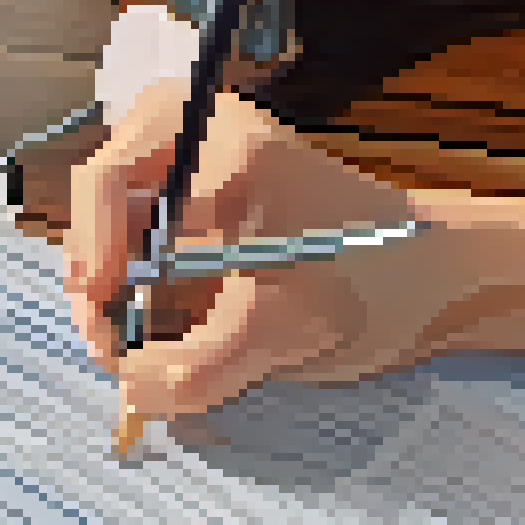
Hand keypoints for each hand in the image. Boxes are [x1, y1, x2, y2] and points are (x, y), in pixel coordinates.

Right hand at [63, 71, 469, 420]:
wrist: (433, 279)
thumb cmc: (367, 288)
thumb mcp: (277, 334)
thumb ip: (193, 369)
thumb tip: (127, 390)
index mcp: (219, 143)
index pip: (107, 185)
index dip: (91, 255)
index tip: (103, 317)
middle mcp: (198, 133)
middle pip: (99, 202)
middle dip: (98, 277)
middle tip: (109, 342)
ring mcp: (196, 158)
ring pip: (113, 223)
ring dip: (114, 287)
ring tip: (130, 344)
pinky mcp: (200, 192)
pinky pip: (139, 235)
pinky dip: (136, 286)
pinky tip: (155, 328)